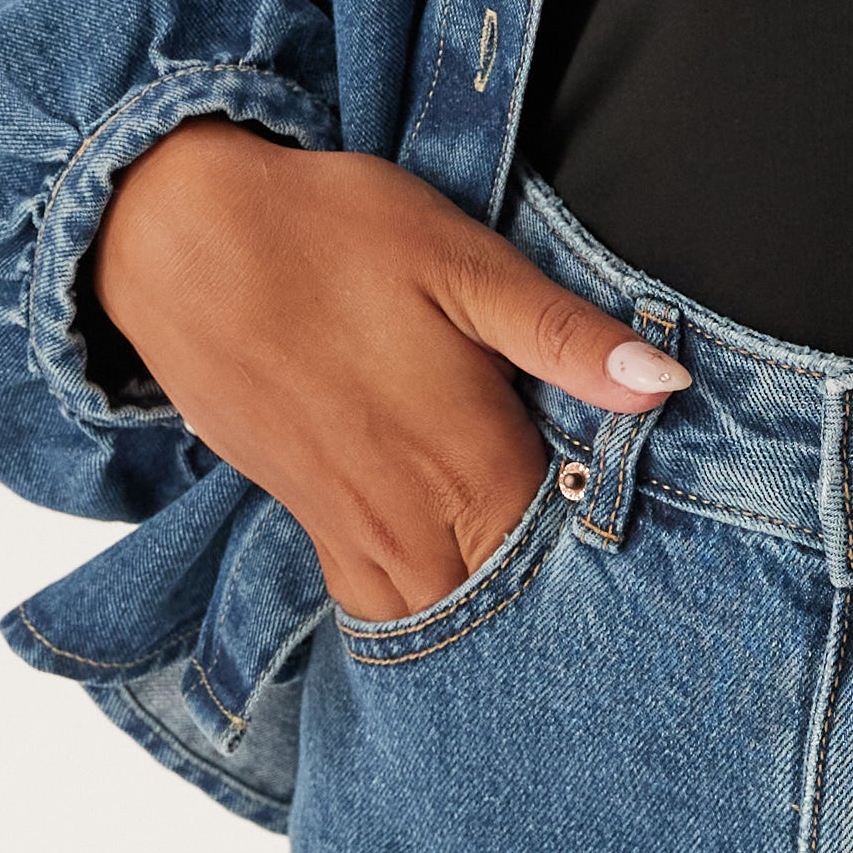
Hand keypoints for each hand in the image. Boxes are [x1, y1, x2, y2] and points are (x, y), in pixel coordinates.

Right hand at [88, 119, 689, 619]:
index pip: (568, 556)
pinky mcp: (307, 521)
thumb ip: (565, 338)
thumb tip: (667, 385)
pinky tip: (452, 562)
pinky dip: (422, 603)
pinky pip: (375, 603)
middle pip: (505, 605)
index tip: (657, 538)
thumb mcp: (465, 262)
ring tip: (540, 567)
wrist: (185, 242)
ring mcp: (350, 533)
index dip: (615, 547)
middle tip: (607, 563)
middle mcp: (410, 525)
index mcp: (468, 465)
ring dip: (489, 607)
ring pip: (437, 617)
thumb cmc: (336, 235)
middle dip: (556, 595)